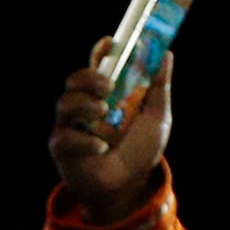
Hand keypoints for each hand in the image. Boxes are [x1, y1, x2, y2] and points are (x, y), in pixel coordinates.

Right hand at [49, 39, 171, 221]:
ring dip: (84, 105)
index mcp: (108, 95)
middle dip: (89, 78)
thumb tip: (166, 54)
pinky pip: (65, 137)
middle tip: (108, 86)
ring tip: (104, 114)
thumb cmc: (140, 150)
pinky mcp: (63, 148)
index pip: (98, 66)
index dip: (101, 52)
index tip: (110, 43)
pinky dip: (85, 140)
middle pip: (74, 80)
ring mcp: (72, 126)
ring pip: (65, 104)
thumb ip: (159, 88)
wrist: (129, 186)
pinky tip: (101, 147)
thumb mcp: (157, 117)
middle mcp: (86, 106)